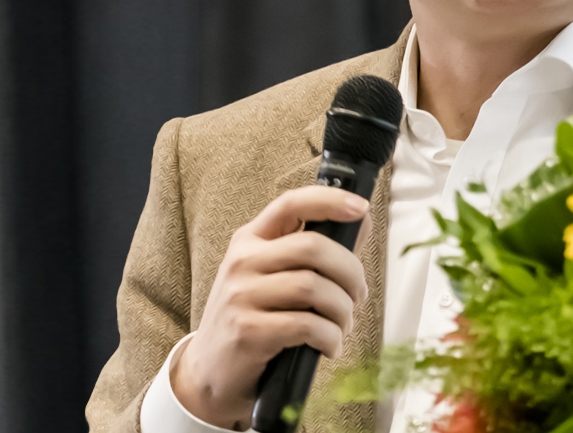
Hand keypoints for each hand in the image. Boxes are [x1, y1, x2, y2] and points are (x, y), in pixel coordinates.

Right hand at [171, 185, 370, 426]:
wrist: (211, 372)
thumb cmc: (253, 321)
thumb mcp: (272, 279)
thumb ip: (312, 255)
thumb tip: (361, 223)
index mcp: (250, 241)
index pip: (291, 204)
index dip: (330, 200)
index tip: (361, 207)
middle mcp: (241, 262)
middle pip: (313, 247)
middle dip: (350, 273)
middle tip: (357, 296)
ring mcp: (240, 296)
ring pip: (314, 287)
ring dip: (343, 310)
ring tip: (342, 325)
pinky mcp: (247, 331)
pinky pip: (307, 325)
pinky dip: (331, 338)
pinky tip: (330, 346)